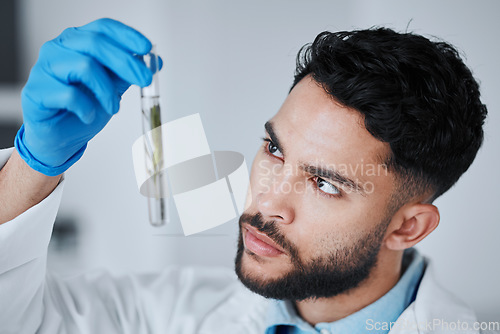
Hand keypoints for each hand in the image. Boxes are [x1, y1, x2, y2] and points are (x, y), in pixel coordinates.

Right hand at [15, 18, 155, 175]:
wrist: (59, 137)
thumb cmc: (83, 107)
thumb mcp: (112, 88)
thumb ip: (128, 73)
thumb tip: (155, 61)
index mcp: (77, 42)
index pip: (103, 28)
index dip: (127, 36)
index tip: (147, 49)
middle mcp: (58, 49)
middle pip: (96, 44)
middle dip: (126, 63)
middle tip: (145, 80)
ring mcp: (44, 68)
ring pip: (84, 66)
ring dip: (106, 91)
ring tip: (113, 107)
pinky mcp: (36, 91)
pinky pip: (69, 95)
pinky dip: (87, 108)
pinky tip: (89, 115)